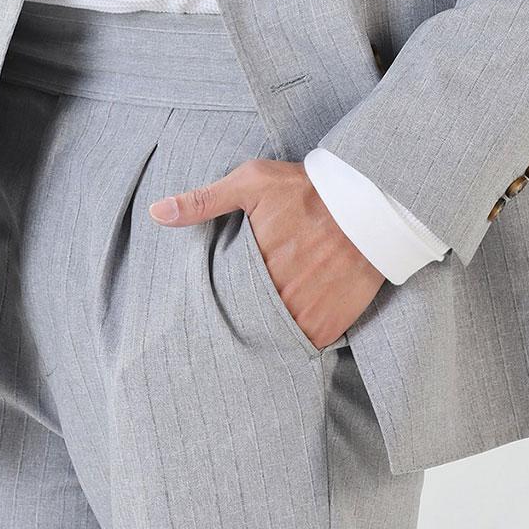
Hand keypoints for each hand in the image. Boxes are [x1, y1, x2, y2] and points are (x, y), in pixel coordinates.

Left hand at [148, 157, 385, 349]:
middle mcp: (277, 294)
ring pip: (271, 338)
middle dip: (238, 319)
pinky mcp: (330, 326)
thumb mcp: (253, 182)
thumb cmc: (307, 188)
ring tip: (259, 325)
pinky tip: (288, 329)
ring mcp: (304, 314)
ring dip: (264, 334)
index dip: (216, 300)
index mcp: (253, 263)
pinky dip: (294, 342)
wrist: (372, 202)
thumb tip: (156, 213)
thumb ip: (204, 200)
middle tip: (238, 313)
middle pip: (244, 321)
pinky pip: (302, 347)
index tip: (215, 298)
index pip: (220, 297)